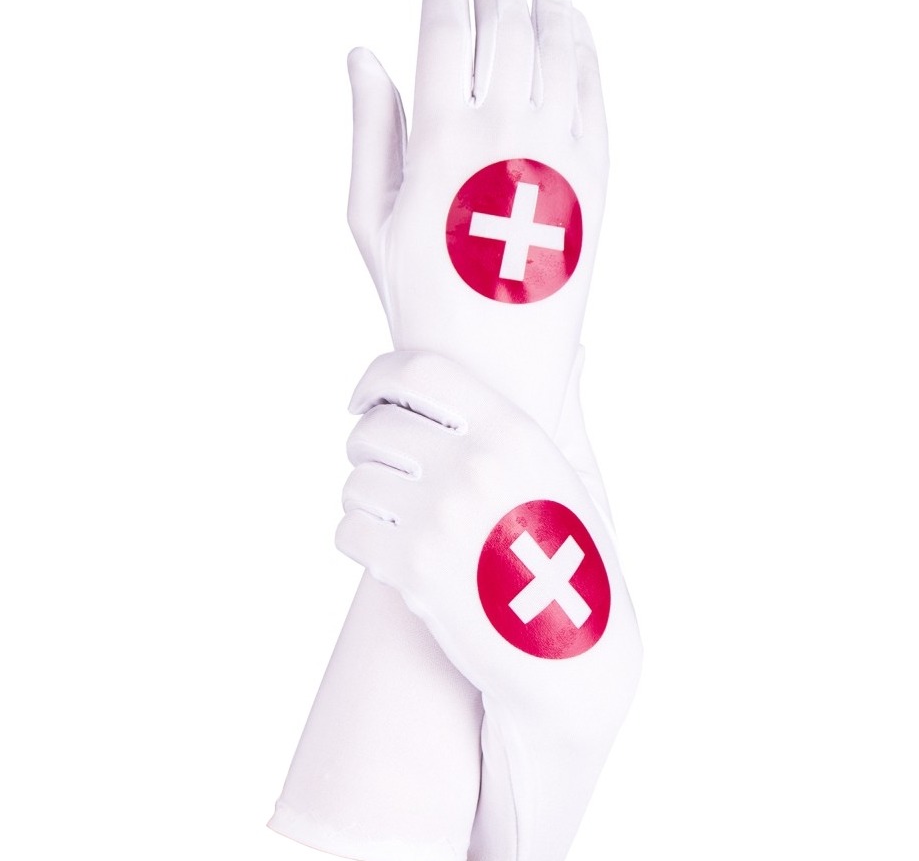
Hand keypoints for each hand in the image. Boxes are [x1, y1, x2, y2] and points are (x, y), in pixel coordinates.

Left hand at [337, 351, 641, 860]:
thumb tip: (575, 351)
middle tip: (379, 464)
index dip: (377, 379)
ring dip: (363, 494)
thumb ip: (561, 409)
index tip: (362, 398)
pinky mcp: (415, 571)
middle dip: (366, 444)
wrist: (575, 654)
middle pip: (375, 428)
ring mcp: (441, 518)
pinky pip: (349, 529)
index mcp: (512, 432)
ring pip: (356, 481)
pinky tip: (384, 546)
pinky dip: (359, 536)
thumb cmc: (579, 559)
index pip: (418, 373)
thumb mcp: (575, 474)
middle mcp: (474, 467)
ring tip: (389, 511)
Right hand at [347, 0, 608, 433]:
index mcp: (440, 138)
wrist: (497, 365)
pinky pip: (593, 92)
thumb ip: (371, 130)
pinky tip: (576, 36)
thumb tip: (364, 55)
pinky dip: (585, 52)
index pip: (447, 31)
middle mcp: (503, 131)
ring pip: (558, 48)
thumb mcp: (372, 219)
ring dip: (551, 5)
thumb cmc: (423, 299)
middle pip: (506, 26)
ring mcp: (558, 150)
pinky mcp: (595, 175)